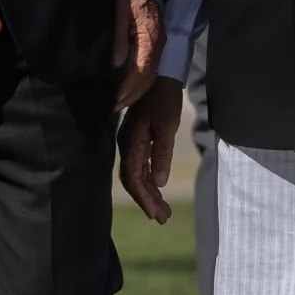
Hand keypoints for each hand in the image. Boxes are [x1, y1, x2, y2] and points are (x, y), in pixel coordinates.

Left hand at [112, 0, 162, 110]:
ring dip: (136, 90)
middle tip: (115, 107)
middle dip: (133, 94)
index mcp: (150, 38)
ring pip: (150, 75)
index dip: (130, 88)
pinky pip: (149, 67)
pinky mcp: (154, 43)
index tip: (116, 100)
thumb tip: (117, 65)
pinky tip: (128, 86)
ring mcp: (158, 45)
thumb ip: (119, 40)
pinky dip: (139, 81)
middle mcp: (158, 45)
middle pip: (149, 77)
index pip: (143, 70)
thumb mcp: (119, 14)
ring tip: (120, 101)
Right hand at [118, 76, 183, 222]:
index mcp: (132, 142)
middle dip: (147, 201)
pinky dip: (149, 181)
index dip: (144, 199)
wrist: (159, 76)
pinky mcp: (136, 140)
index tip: (156, 215)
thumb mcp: (167, 125)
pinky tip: (158, 190)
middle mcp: (127, 145)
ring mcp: (130, 143)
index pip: (134, 178)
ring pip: (136, 175)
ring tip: (163, 211)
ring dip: (149, 194)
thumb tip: (160, 182)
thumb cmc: (164, 99)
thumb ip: (162, 153)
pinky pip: (139, 166)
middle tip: (163, 218)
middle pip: (133, 180)